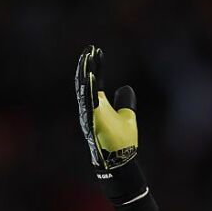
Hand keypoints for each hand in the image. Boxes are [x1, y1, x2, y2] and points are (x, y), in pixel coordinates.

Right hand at [75, 44, 137, 169]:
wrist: (120, 161)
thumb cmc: (121, 141)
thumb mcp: (127, 117)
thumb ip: (125, 102)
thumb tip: (126, 88)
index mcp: (98, 104)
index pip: (94, 80)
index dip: (95, 66)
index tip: (97, 51)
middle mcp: (91, 108)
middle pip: (85, 83)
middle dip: (86, 66)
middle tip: (88, 50)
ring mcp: (90, 116)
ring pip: (84, 91)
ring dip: (84, 75)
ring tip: (86, 59)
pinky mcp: (93, 123)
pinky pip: (88, 104)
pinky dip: (88, 91)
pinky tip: (89, 78)